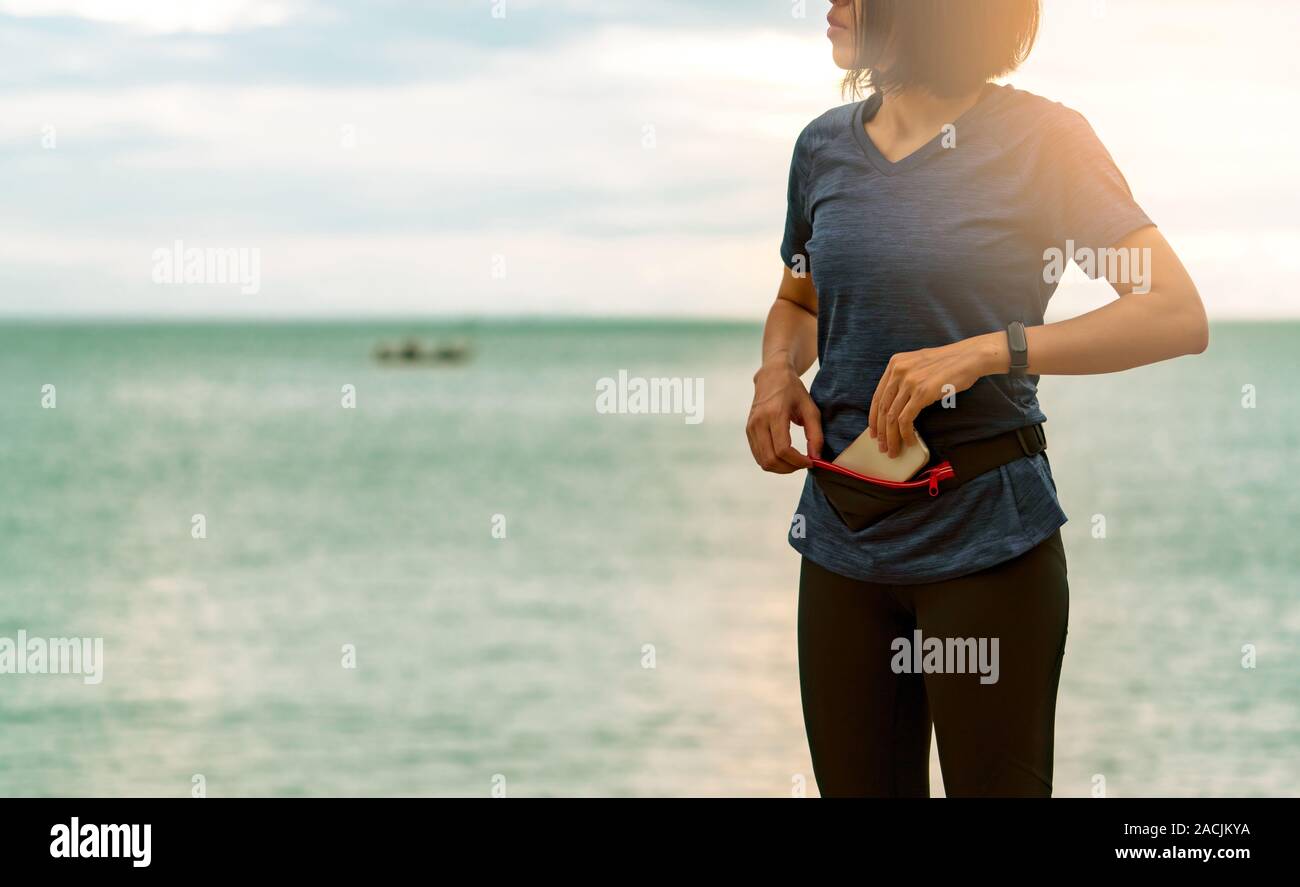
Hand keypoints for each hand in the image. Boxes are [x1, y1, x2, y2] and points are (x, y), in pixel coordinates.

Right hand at [746, 356, 823, 472]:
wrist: (772, 376)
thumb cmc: (794, 391)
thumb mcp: (811, 409)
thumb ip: (815, 434)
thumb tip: (815, 458)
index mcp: (775, 414)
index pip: (783, 449)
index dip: (797, 461)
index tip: (811, 462)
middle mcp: (759, 422)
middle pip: (770, 459)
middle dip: (789, 468)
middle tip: (803, 464)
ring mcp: (751, 427)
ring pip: (763, 461)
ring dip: (781, 468)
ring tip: (795, 462)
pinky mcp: (748, 431)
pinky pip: (758, 456)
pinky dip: (772, 462)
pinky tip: (785, 457)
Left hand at [867, 333, 1006, 456]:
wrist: (970, 357)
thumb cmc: (949, 364)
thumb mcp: (919, 364)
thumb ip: (905, 378)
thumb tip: (896, 405)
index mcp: (895, 363)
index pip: (877, 396)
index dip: (874, 417)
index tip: (874, 431)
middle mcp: (898, 371)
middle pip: (882, 408)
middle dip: (881, 432)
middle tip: (882, 447)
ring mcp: (909, 381)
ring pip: (891, 417)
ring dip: (891, 438)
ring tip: (893, 450)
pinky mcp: (921, 392)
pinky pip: (905, 419)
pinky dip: (905, 434)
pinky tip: (910, 441)